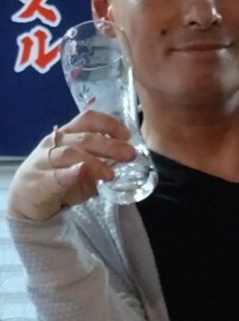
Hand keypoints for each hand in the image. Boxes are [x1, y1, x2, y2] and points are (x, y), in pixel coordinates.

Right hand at [7, 110, 135, 221]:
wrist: (27, 200)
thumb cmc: (60, 178)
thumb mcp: (83, 167)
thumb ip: (101, 162)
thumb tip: (122, 161)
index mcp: (68, 134)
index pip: (88, 120)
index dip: (110, 124)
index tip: (128, 135)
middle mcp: (56, 142)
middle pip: (85, 138)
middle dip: (110, 145)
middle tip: (130, 155)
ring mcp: (45, 161)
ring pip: (71, 153)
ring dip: (95, 162)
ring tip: (111, 174)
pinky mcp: (39, 181)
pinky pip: (56, 175)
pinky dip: (71, 173)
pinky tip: (82, 172)